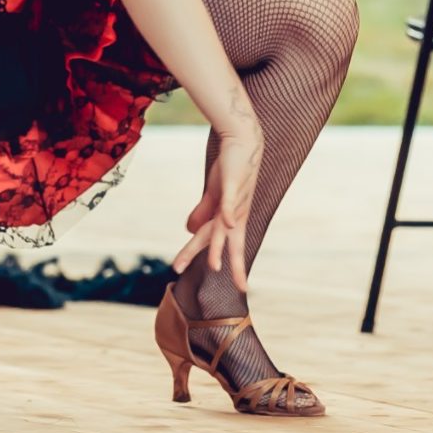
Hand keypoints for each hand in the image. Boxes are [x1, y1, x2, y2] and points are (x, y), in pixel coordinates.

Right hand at [172, 128, 263, 292]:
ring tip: (213, 267)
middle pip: (222, 242)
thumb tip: (189, 230)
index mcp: (230, 218)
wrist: (241, 142)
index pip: (225, 246)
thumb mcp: (212, 195)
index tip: (242, 289)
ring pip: (222, 228)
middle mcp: (234, 214)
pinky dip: (227, 212)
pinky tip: (229, 224)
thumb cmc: (229, 169)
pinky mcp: (231, 185)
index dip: (235, 267)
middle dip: (220, 263)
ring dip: (217, 247)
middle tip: (235, 287)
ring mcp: (233, 201)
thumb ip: (202, 213)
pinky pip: (227, 201)